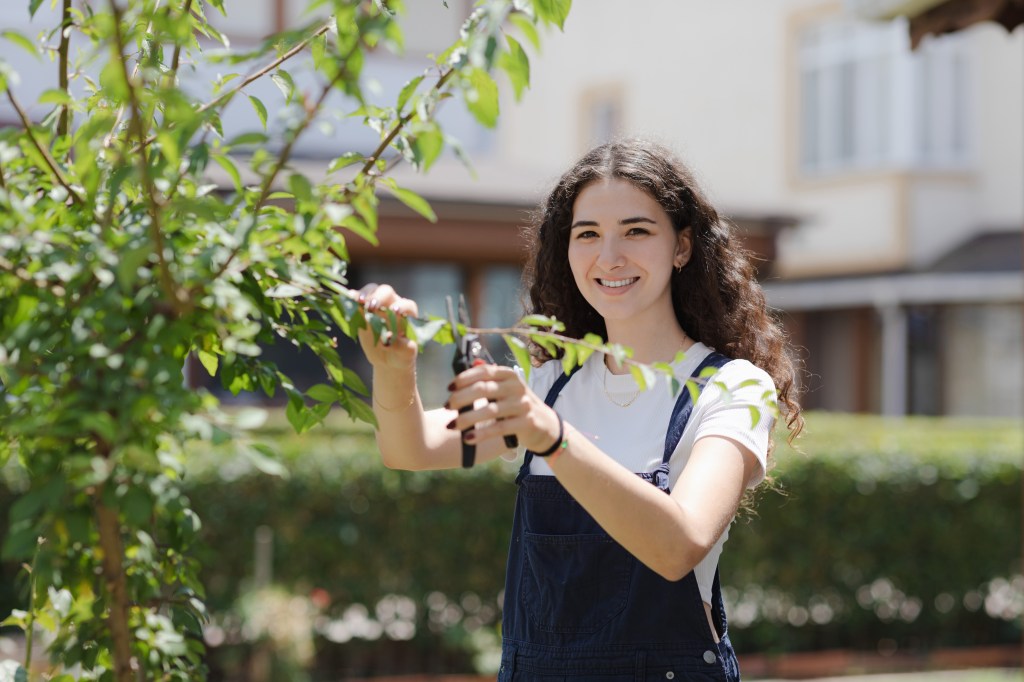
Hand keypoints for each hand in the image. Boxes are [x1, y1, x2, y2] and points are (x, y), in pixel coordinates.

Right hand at [355, 283, 418, 371]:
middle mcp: (392, 304)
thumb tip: (388, 339)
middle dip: (379, 297)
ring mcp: (377, 304)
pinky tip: (347, 301)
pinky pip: (356, 298)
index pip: (406, 305)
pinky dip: (351, 297)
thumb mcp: (405, 355)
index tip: (394, 311)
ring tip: (359, 301)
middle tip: (372, 307)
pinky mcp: (362, 308)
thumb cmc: (400, 355)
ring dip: (364, 294)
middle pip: (386, 292)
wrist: (387, 358)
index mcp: (407, 314)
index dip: (401, 306)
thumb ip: (403, 347)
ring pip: (371, 290)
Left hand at [446, 363, 561, 452]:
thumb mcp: (508, 388)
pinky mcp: (526, 423)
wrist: (546, 426)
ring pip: (490, 410)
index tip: (449, 388)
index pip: (484, 371)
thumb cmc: (519, 406)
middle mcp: (517, 388)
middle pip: (484, 389)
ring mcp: (523, 405)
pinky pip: (499, 428)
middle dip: (461, 398)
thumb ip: (491, 377)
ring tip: (452, 425)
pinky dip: (481, 434)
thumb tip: (473, 362)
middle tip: (447, 407)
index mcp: (510, 375)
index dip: (464, 378)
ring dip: (467, 418)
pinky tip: (468, 438)